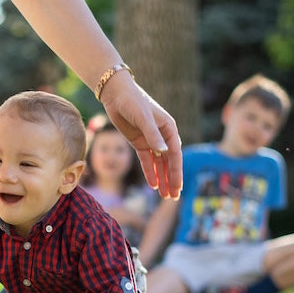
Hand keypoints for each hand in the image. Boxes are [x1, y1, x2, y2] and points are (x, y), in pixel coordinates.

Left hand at [100, 75, 182, 199]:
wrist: (116, 95)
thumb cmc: (133, 101)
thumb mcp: (143, 118)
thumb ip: (153, 135)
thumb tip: (164, 152)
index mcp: (169, 129)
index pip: (175, 154)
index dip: (176, 172)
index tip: (177, 187)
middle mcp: (162, 136)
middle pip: (169, 162)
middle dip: (171, 180)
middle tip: (173, 197)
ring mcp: (151, 140)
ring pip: (159, 164)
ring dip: (162, 179)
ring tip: (164, 195)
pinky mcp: (139, 142)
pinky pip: (147, 161)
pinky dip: (150, 172)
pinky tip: (153, 185)